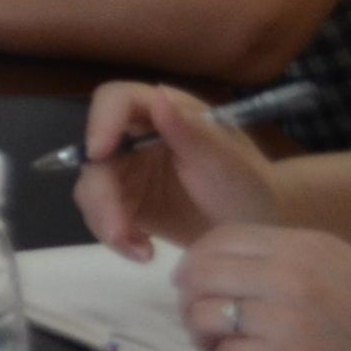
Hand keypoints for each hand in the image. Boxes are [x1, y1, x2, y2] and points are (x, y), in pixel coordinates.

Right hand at [77, 81, 286, 257]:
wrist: (259, 229)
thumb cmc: (249, 187)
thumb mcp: (226, 162)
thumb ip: (191, 132)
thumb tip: (158, 97)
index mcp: (164, 111)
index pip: (116, 100)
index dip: (100, 122)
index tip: (99, 154)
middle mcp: (137, 135)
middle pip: (95, 152)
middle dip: (102, 195)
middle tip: (119, 233)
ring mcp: (129, 169)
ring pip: (92, 186)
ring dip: (106, 221)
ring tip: (142, 252)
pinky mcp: (126, 201)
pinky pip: (101, 214)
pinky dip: (116, 236)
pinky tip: (143, 253)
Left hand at [171, 226, 350, 350]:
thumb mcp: (340, 260)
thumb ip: (288, 256)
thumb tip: (231, 263)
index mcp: (300, 245)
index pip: (218, 241)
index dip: (195, 261)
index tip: (192, 281)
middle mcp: (288, 275)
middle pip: (202, 276)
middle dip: (188, 298)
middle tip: (196, 317)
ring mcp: (288, 320)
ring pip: (206, 317)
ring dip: (201, 333)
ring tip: (215, 344)